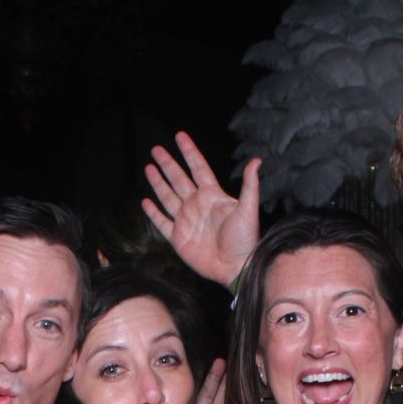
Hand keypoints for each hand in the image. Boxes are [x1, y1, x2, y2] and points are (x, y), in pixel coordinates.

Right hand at [142, 132, 261, 287]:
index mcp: (212, 195)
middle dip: (168, 164)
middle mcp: (197, 205)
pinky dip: (153, 213)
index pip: (198, 168)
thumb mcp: (248, 209)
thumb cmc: (244, 240)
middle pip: (179, 179)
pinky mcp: (178, 238)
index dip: (189, 151)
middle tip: (156, 149)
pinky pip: (162, 222)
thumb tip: (256, 160)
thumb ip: (249, 184)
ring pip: (168, 197)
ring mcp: (186, 221)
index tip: (180, 136)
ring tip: (149, 168)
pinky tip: (146, 202)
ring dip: (158, 183)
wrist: (235, 267)